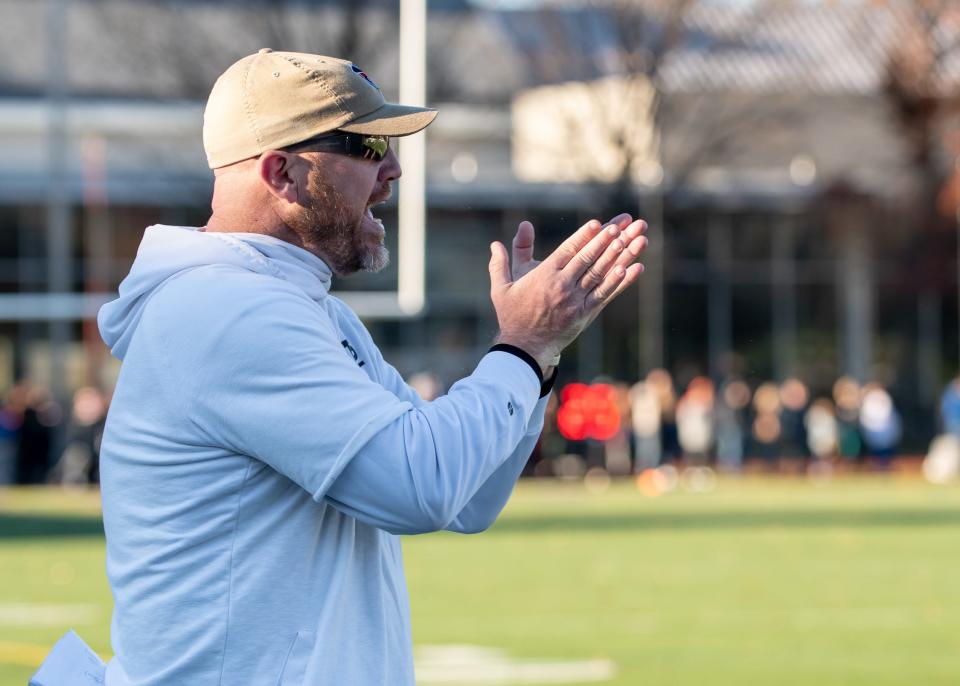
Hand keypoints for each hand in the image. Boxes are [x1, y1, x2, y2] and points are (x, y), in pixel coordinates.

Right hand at [489, 214, 646, 372]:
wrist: (523, 348)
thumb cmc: (512, 315)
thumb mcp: (501, 287)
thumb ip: (500, 263)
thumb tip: (495, 243)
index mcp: (544, 275)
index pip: (568, 250)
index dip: (585, 236)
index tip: (599, 223)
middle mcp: (562, 286)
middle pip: (588, 258)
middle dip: (606, 240)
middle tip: (622, 225)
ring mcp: (575, 300)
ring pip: (600, 273)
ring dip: (618, 255)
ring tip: (633, 240)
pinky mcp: (584, 314)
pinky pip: (605, 294)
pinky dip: (620, 281)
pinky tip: (633, 268)